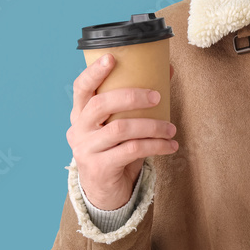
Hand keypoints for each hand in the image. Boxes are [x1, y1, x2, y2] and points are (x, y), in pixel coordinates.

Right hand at [66, 55, 178, 209]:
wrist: (104, 191)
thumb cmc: (114, 150)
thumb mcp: (120, 124)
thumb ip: (137, 101)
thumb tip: (166, 69)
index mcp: (80, 113)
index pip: (81, 87)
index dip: (94, 72)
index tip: (111, 58)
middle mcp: (78, 129)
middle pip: (101, 105)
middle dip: (132, 97)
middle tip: (157, 97)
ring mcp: (85, 149)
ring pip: (120, 129)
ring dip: (151, 126)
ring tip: (170, 128)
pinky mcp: (99, 168)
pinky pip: (131, 151)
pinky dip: (155, 146)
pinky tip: (170, 146)